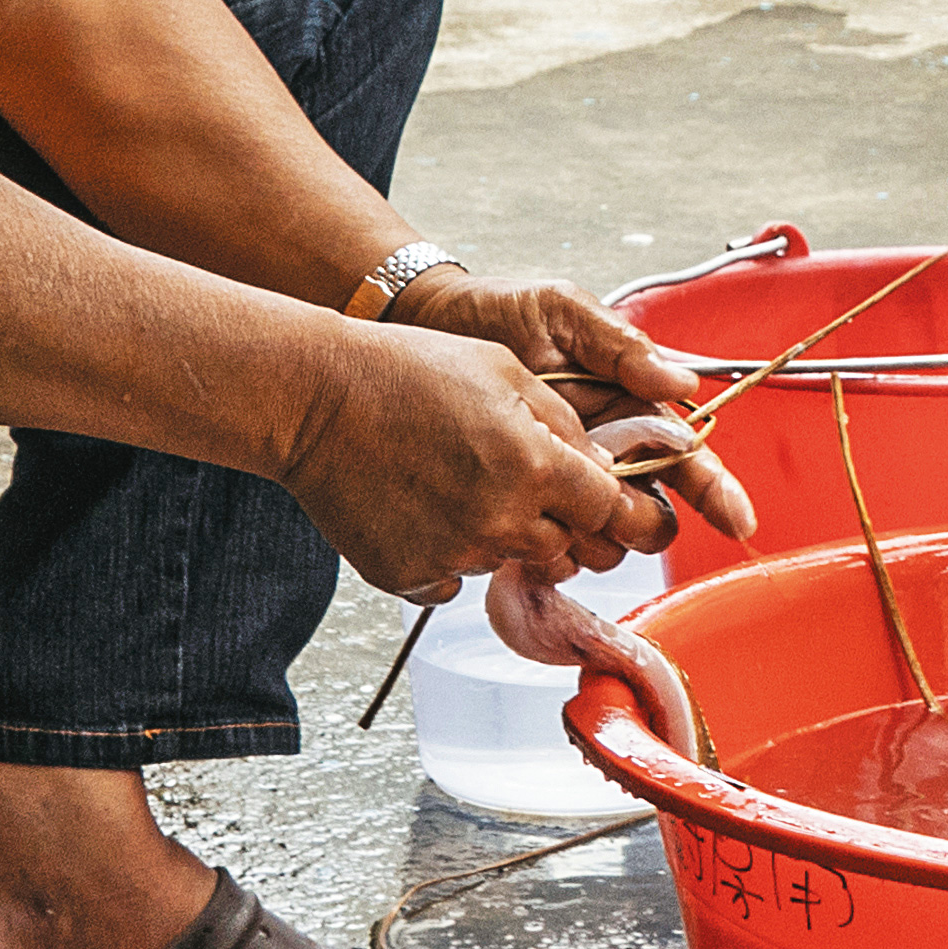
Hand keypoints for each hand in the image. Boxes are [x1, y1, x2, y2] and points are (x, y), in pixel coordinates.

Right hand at [269, 320, 692, 605]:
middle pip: (567, 547)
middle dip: (563, 521)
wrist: (317, 399)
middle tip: (528, 482)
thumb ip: (563, 423)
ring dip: (504, 531)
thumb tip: (602, 466)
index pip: (612, 512)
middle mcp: (502, 520)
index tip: (631, 513)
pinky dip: (449, 549)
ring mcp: (455, 554)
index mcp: (535, 465)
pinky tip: (424, 504)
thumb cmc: (409, 371)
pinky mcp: (411, 576)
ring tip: (460, 477)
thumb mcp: (506, 371)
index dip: (625, 510)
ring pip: (510, 559)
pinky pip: (454, 577)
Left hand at [400, 273, 766, 550]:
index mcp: (627, 404)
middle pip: (652, 508)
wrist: (427, 328)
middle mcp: (604, 450)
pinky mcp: (522, 498)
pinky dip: (550, 557)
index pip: (685, 454)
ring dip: (598, 543)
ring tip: (569, 529)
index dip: (716, 490)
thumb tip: (680, 383)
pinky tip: (533, 550)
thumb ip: (620, 345)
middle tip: (622, 519)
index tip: (738, 521)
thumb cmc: (499, 311)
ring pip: (606, 537)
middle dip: (648, 523)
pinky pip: (550, 546)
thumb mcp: (562, 310)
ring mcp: (564, 479)